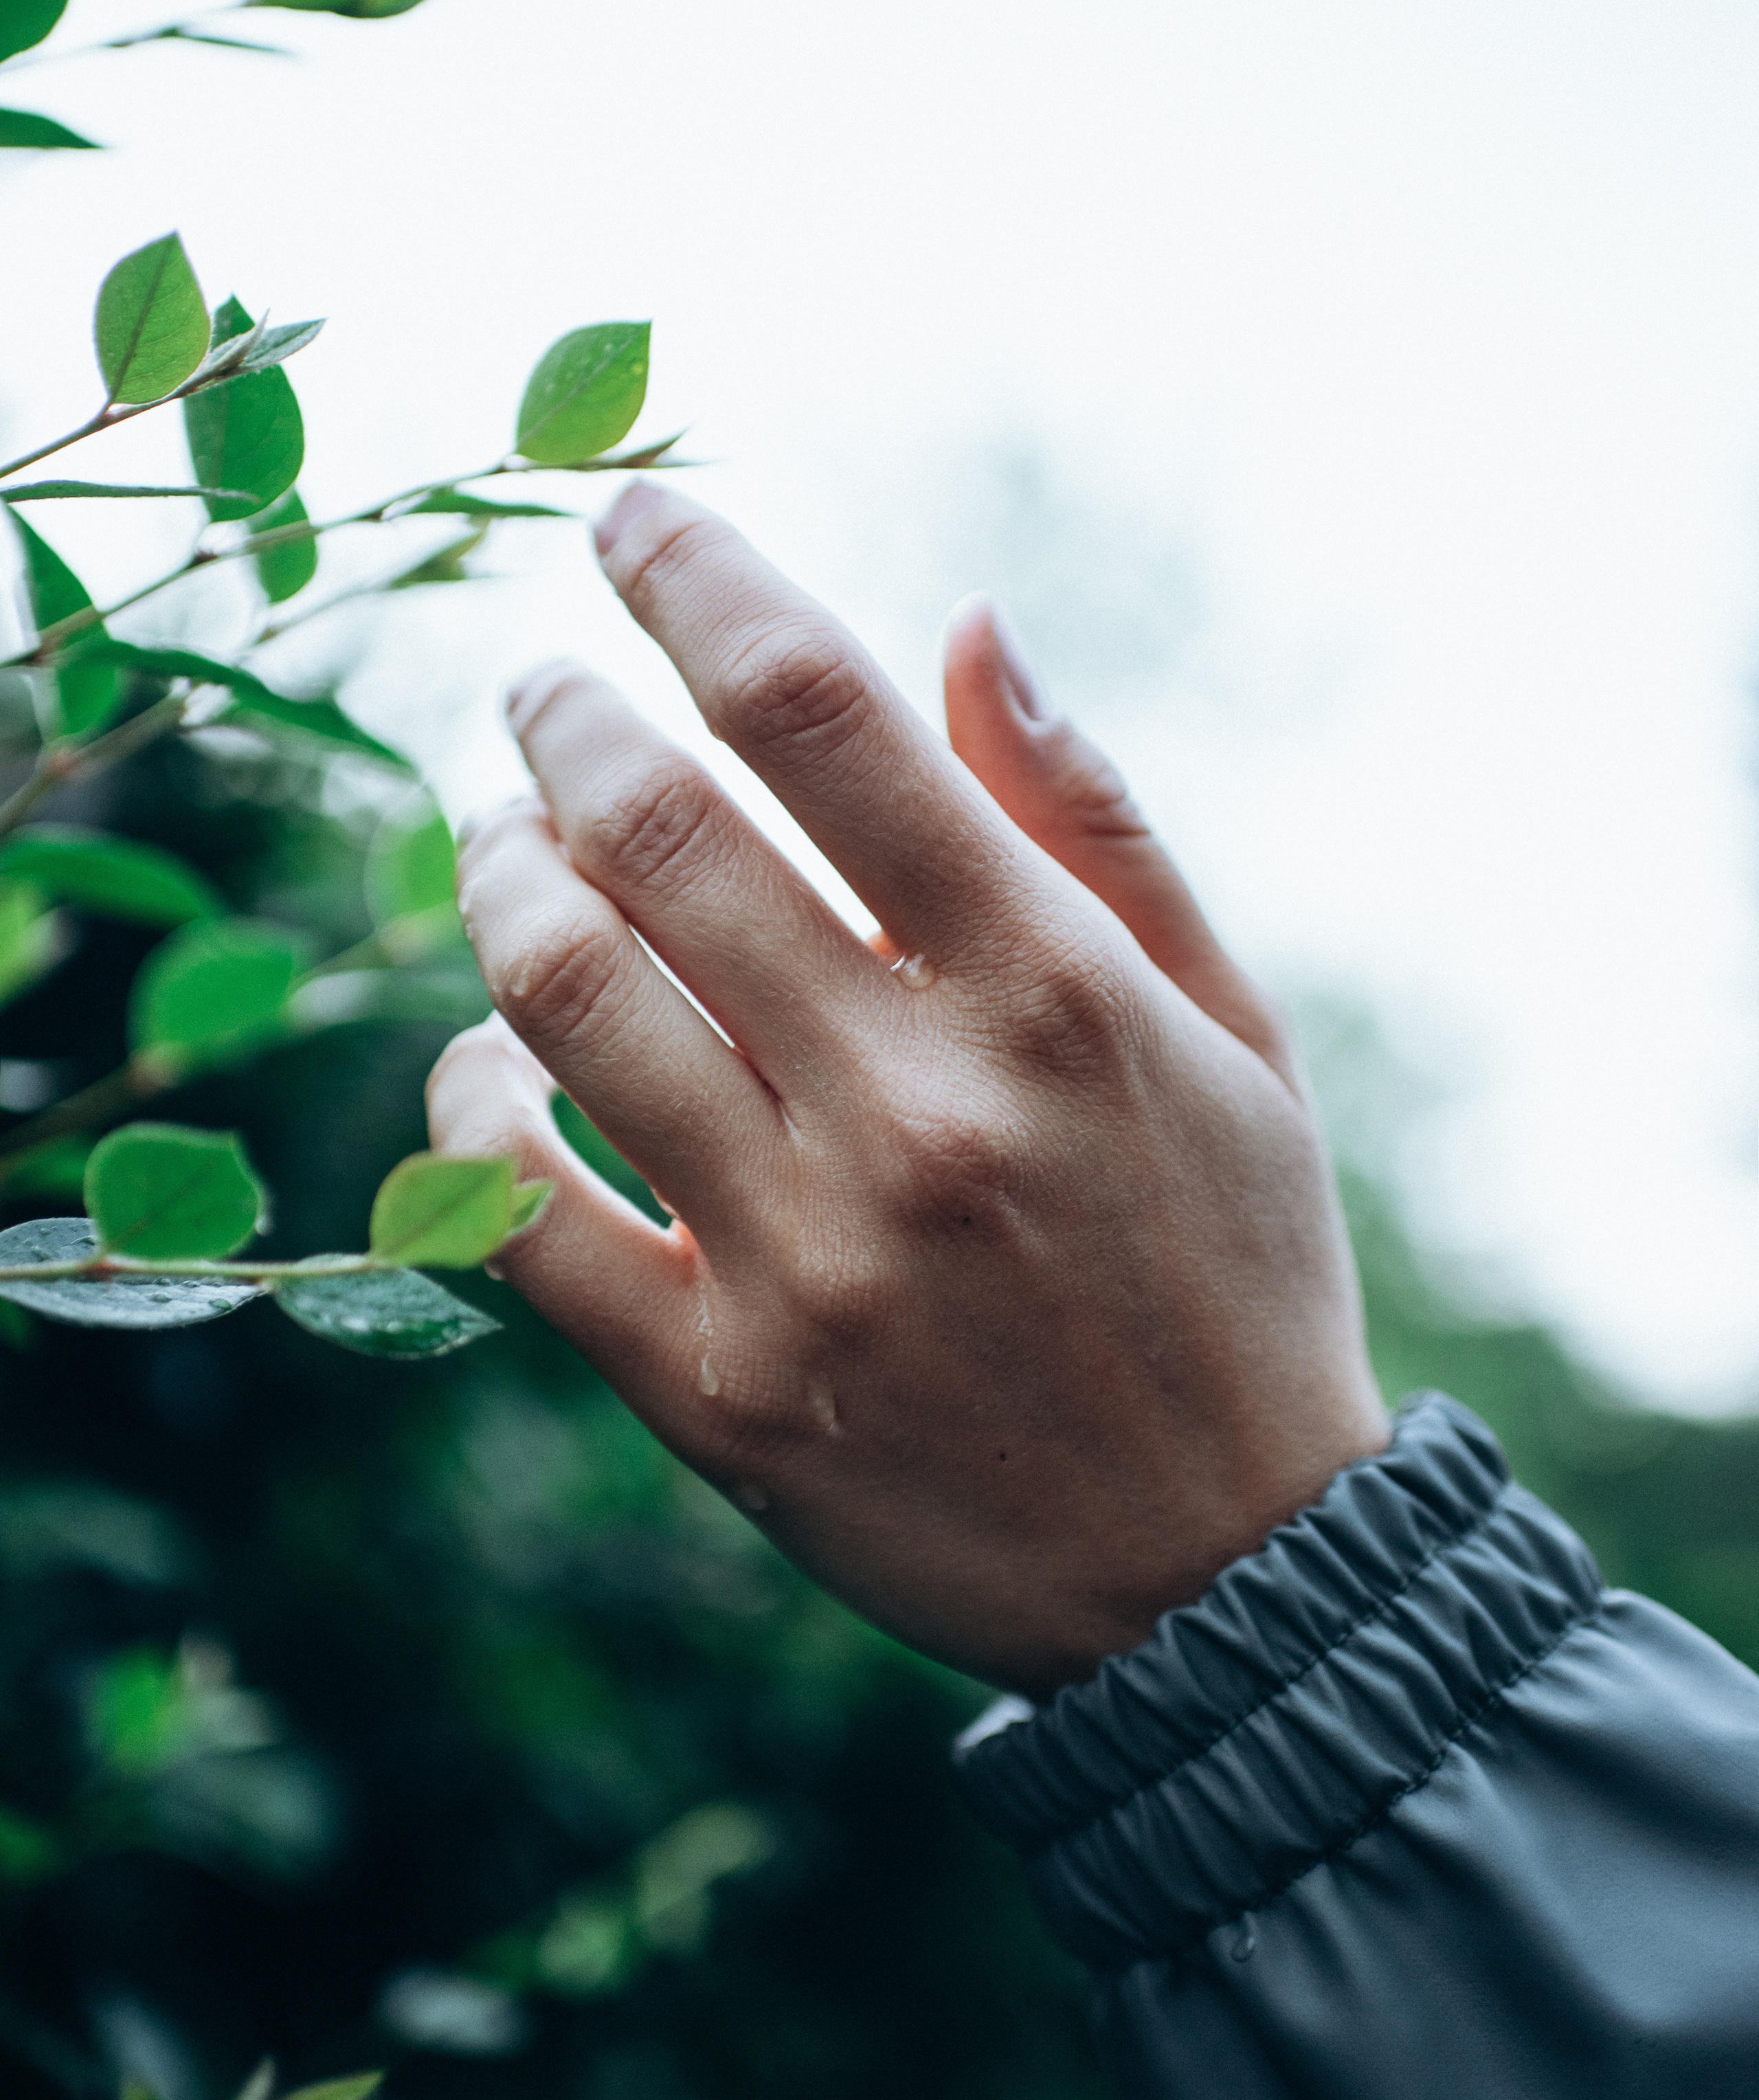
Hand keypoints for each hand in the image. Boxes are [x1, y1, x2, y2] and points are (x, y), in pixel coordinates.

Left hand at [427, 485, 1388, 1696]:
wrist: (1225, 1580)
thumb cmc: (1233, 1269)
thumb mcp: (1233, 1034)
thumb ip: (1100, 824)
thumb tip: (966, 623)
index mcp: (1054, 993)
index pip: (823, 714)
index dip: (698, 581)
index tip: (630, 519)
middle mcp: (918, 1109)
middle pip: (658, 830)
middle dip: (564, 719)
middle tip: (539, 694)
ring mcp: (807, 1260)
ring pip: (565, 997)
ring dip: (502, 880)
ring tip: (507, 845)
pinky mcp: (721, 1395)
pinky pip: (518, 1212)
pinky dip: (470, 1102)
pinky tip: (493, 1055)